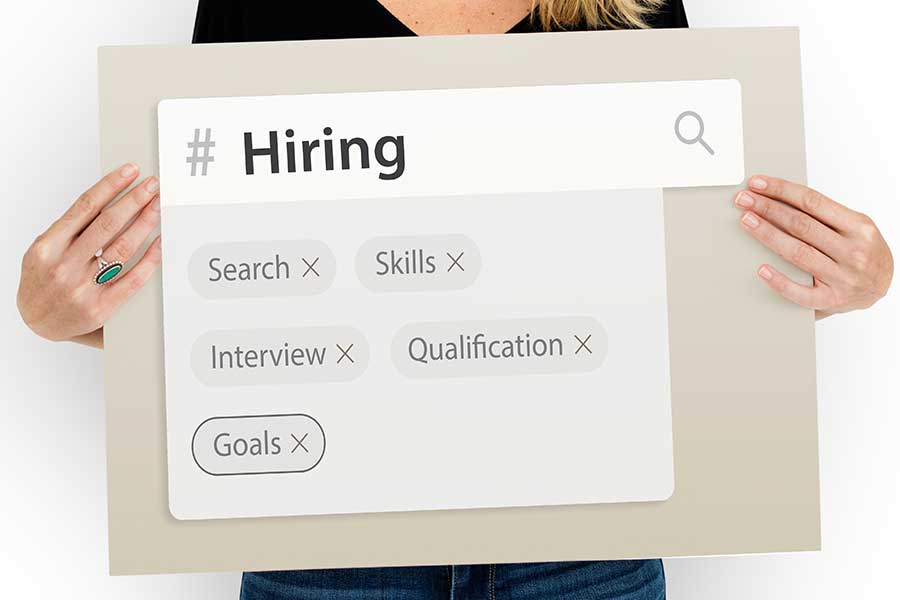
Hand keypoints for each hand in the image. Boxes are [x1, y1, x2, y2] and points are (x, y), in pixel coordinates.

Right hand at [17, 164, 162, 346]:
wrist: (37, 322)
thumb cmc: (43, 280)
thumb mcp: (44, 250)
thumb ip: (70, 229)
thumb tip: (109, 199)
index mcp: (47, 246)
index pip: (85, 207)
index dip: (110, 186)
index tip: (129, 171)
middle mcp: (64, 265)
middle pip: (108, 224)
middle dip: (133, 200)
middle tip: (152, 185)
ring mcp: (83, 287)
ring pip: (122, 247)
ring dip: (145, 223)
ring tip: (157, 206)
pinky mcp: (101, 307)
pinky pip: (133, 278)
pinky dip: (150, 258)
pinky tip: (160, 242)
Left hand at [735, 175, 892, 318]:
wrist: (885, 286)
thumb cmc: (863, 252)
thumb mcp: (855, 227)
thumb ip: (825, 216)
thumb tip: (780, 199)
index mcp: (859, 227)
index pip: (813, 202)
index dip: (781, 190)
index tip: (758, 184)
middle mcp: (852, 251)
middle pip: (801, 225)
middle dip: (768, 209)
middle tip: (744, 200)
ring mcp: (842, 278)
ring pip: (798, 253)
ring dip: (768, 235)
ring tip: (747, 221)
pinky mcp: (832, 301)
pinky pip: (800, 293)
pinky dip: (779, 281)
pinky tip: (761, 269)